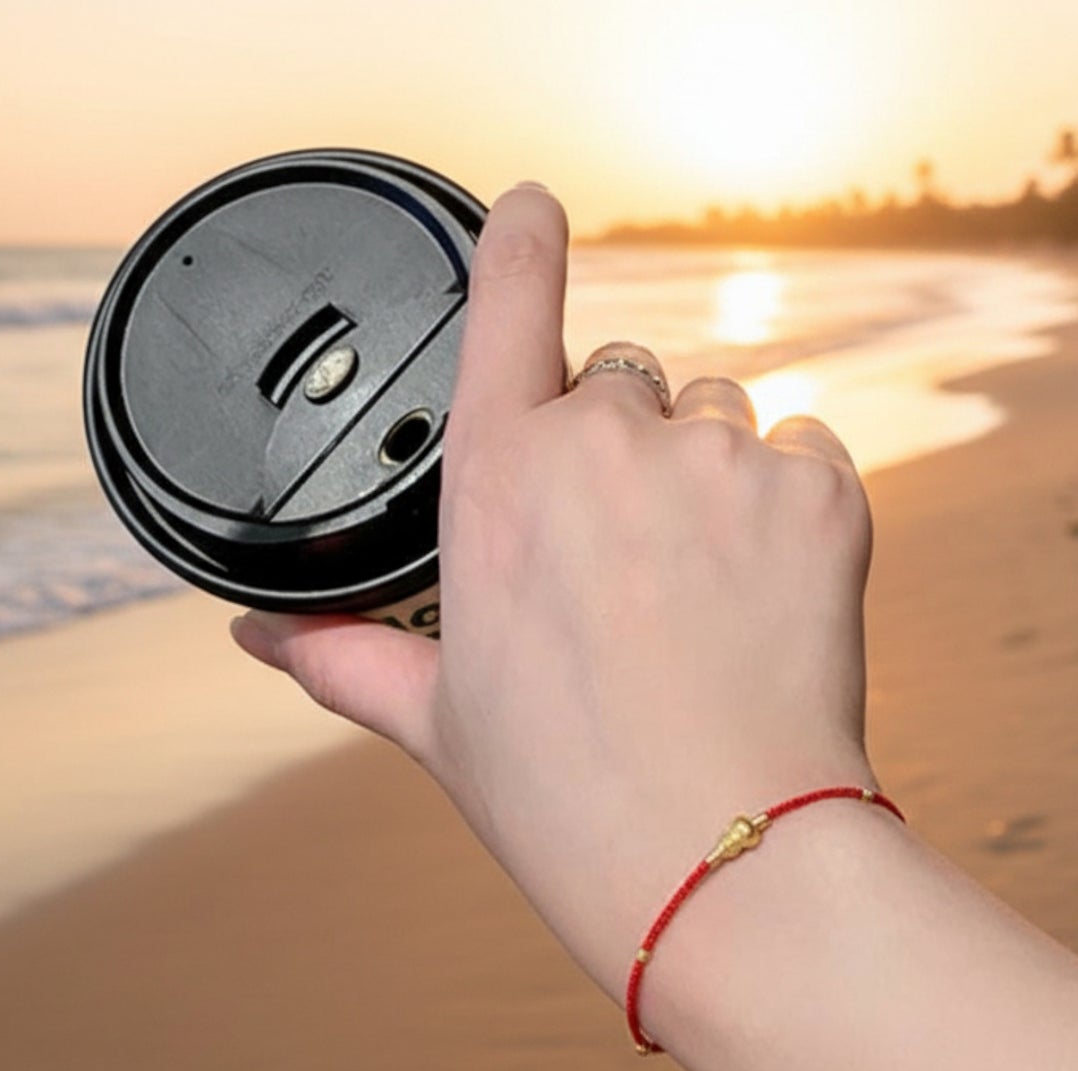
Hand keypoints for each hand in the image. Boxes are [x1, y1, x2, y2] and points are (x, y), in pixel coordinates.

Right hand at [232, 184, 879, 999]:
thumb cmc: (571, 796)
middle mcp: (610, 441)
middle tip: (634, 568)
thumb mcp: (442, 720)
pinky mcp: (819, 494)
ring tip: (704, 596)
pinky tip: (769, 597)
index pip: (511, 297)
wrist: (719, 855)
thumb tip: (259, 636)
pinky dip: (789, 505)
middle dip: (625, 451)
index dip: (524, 239)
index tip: (537, 209)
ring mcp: (721, 459)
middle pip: (625, 386)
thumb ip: (349, 654)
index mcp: (500, 477)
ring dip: (709, 475)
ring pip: (720, 417)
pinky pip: (803, 455)